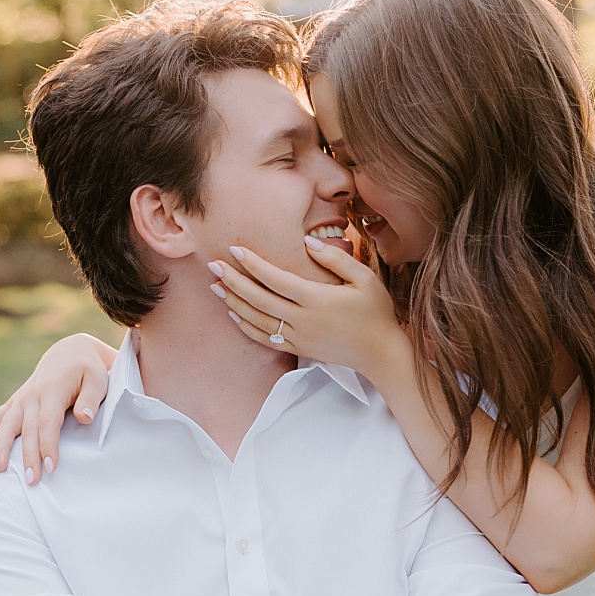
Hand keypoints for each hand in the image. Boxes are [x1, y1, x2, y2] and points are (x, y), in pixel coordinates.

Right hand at [0, 333, 117, 482]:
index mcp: (52, 390)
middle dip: (27, 456)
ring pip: (6, 424)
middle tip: (31, 480)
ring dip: (0, 446)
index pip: (48, 422)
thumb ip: (91, 398)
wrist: (68, 354)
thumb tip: (83, 417)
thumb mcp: (98, 379)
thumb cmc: (88, 370)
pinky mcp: (14, 403)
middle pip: (27, 429)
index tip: (51, 467)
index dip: (48, 445)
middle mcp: (32, 396)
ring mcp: (20, 400)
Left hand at [210, 241, 402, 376]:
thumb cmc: (375, 311)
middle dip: (233, 281)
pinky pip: (266, 339)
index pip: (276, 279)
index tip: (236, 250)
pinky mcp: (298, 349)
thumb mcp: (365, 279)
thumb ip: (336, 259)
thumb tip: (308, 243)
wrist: (380, 352)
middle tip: (214, 265)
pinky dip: (247, 327)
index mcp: (317, 299)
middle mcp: (303, 320)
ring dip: (234, 303)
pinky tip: (234, 315)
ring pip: (257, 320)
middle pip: (259, 299)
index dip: (253, 264)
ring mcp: (298, 337)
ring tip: (216, 287)